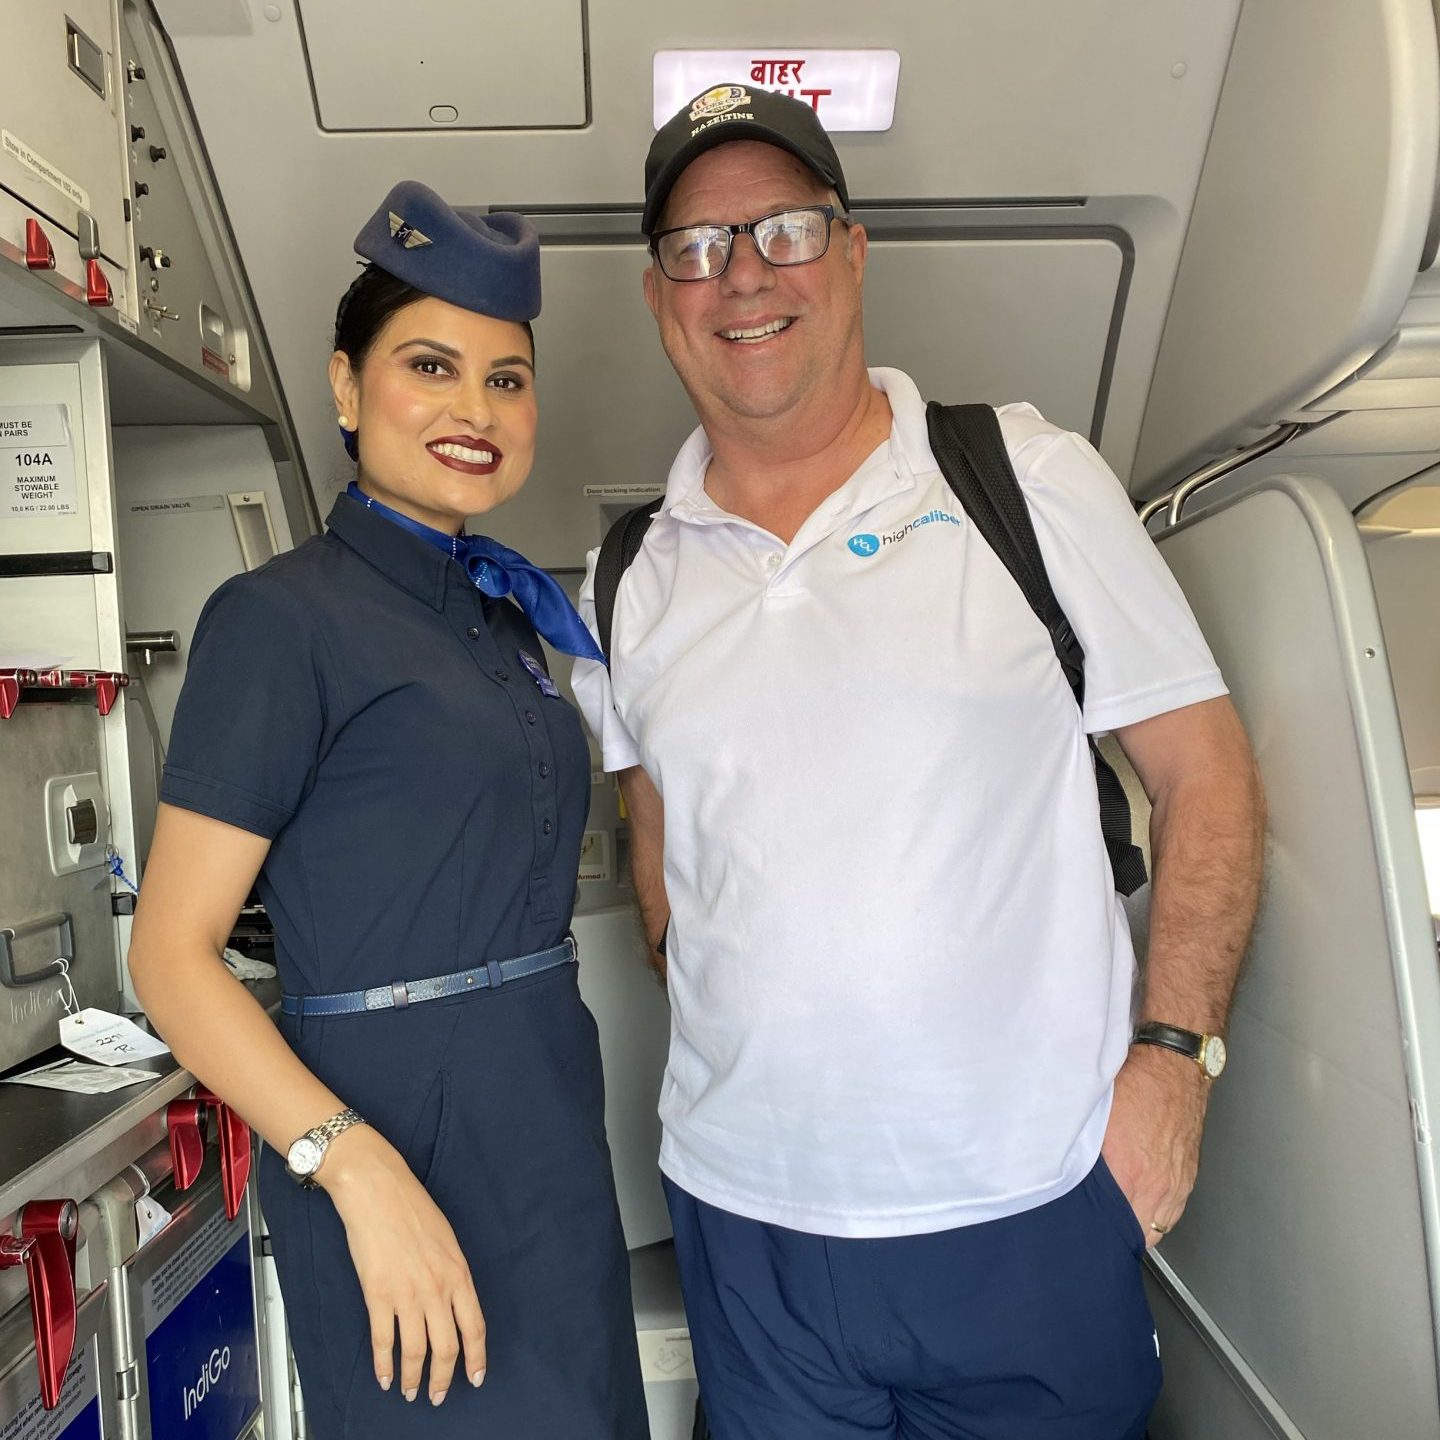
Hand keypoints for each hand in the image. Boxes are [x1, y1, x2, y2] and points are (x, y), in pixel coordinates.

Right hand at [319, 1126, 485, 1403]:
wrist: (378, 1190)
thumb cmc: (412, 1207)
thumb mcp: (446, 1239)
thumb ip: (451, 1272)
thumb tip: (452, 1300)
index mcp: (458, 1273)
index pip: (475, 1327)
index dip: (476, 1357)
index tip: (475, 1378)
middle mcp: (437, 1288)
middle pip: (446, 1347)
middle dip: (443, 1378)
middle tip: (437, 1396)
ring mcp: (407, 1294)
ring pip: (415, 1351)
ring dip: (413, 1378)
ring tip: (410, 1392)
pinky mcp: (377, 1295)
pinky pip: (383, 1341)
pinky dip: (384, 1364)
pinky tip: (384, 1377)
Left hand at [1100, 1044, 1210, 1246]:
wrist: (1174, 1068)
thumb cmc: (1136, 1085)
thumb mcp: (1098, 1120)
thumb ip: (1084, 1152)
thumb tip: (1066, 1173)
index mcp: (1130, 1172)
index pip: (1114, 1223)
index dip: (1100, 1233)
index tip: (1085, 1232)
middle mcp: (1158, 1184)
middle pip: (1138, 1232)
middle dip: (1119, 1235)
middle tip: (1100, 1231)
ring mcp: (1178, 1183)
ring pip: (1157, 1226)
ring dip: (1139, 1227)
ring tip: (1119, 1224)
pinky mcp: (1188, 1176)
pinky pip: (1172, 1211)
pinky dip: (1157, 1214)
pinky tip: (1142, 1207)